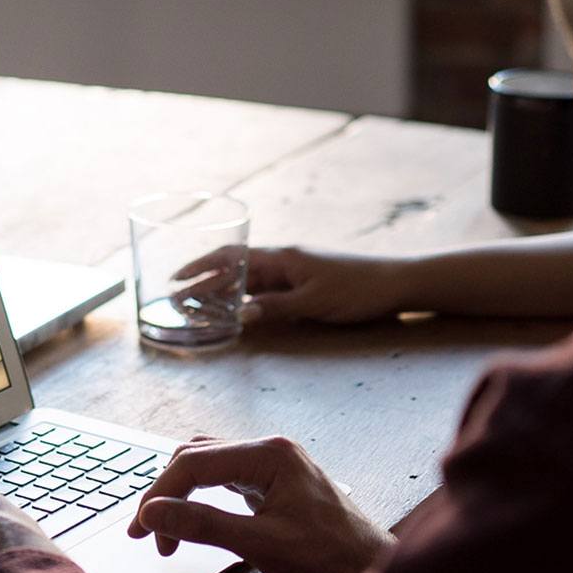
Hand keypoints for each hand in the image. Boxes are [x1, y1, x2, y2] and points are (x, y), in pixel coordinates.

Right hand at [127, 436, 393, 572]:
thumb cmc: (333, 559)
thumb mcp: (261, 544)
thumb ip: (204, 525)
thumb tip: (154, 513)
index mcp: (270, 454)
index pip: (194, 462)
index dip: (161, 494)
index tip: (143, 528)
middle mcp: (271, 451)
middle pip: (196, 458)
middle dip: (166, 494)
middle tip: (147, 533)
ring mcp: (274, 466)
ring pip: (209, 466)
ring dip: (182, 495)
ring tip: (165, 530)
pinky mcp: (276, 484)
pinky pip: (226, 479)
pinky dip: (202, 498)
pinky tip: (195, 518)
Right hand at [174, 246, 409, 323]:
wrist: (396, 283)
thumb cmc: (357, 290)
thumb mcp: (314, 302)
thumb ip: (276, 307)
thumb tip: (240, 315)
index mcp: (282, 258)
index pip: (231, 257)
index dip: (201, 266)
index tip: (176, 278)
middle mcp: (283, 261)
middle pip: (235, 269)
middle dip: (204, 282)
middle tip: (177, 299)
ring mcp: (293, 272)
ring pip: (248, 280)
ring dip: (223, 291)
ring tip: (197, 307)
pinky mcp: (304, 284)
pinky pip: (266, 290)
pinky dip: (246, 299)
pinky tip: (236, 310)